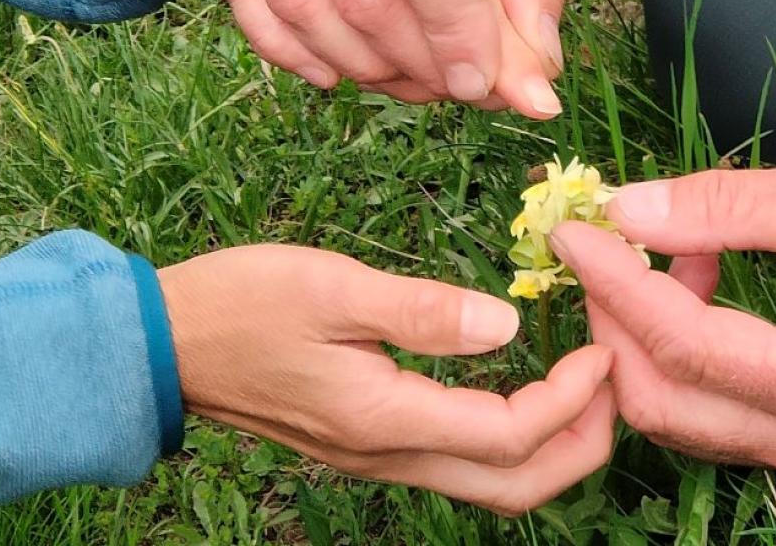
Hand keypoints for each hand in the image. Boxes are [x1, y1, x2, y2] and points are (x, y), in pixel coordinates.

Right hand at [159, 245, 613, 514]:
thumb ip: (421, 310)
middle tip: (613, 384)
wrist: (162, 346)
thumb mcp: (332, 286)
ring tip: (583, 387)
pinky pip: (458, 462)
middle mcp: (387, 454)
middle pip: (512, 489)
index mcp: (383, 418)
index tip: (602, 349)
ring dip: (550, 447)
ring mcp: (377, 456)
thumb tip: (506, 323)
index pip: (508, 435)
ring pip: (487, 484)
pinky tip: (522, 386)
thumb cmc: (242, 303)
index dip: (571, 400)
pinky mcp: (368, 442)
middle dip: (580, 447)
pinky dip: (510, 438)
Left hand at [551, 155, 775, 477]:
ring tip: (670, 245)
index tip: (572, 231)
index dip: (616, 284)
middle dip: (613, 318)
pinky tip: (698, 278)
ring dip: (644, 333)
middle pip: (664, 398)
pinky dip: (680, 349)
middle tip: (603, 239)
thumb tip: (624, 209)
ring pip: (679, 414)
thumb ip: (721, 207)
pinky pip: (712, 411)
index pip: (685, 343)